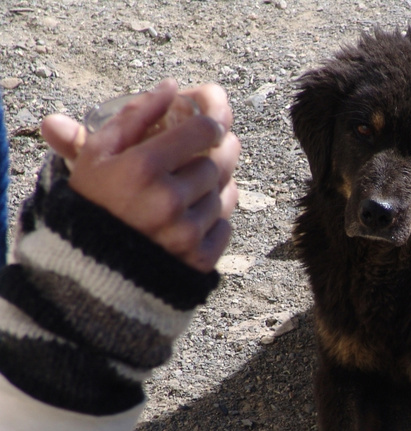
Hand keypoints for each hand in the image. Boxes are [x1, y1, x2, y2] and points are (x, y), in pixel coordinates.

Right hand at [40, 79, 240, 271]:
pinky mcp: (199, 260)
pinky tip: (195, 214)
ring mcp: (186, 234)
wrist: (90, 270)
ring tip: (193, 185)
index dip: (213, 123)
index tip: (209, 126)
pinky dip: (216, 218)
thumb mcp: (97, 155)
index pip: (204, 131)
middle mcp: (168, 201)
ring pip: (224, 194)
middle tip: (210, 150)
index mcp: (142, 169)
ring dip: (214, 187)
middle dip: (216, 154)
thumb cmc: (93, 204)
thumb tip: (169, 86)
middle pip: (218, 163)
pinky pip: (226, 226)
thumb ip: (133, 117)